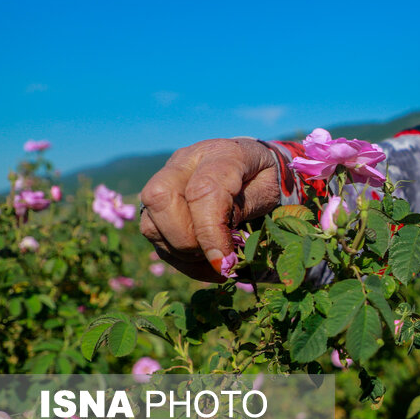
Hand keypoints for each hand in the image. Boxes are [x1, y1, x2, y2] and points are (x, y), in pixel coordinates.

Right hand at [139, 139, 279, 281]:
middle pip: (161, 199)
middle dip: (188, 241)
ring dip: (183, 254)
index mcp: (220, 154)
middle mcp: (184, 162)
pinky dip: (179, 259)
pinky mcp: (156, 203)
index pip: (203, 190)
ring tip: (216, 262)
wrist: (251, 164)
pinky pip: (154, 237)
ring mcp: (165, 180)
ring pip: (151, 223)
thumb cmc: (264, 177)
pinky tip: (205, 264)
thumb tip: (218, 238)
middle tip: (220, 257)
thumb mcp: (268, 189)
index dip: (210, 231)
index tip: (225, 262)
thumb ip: (245, 207)